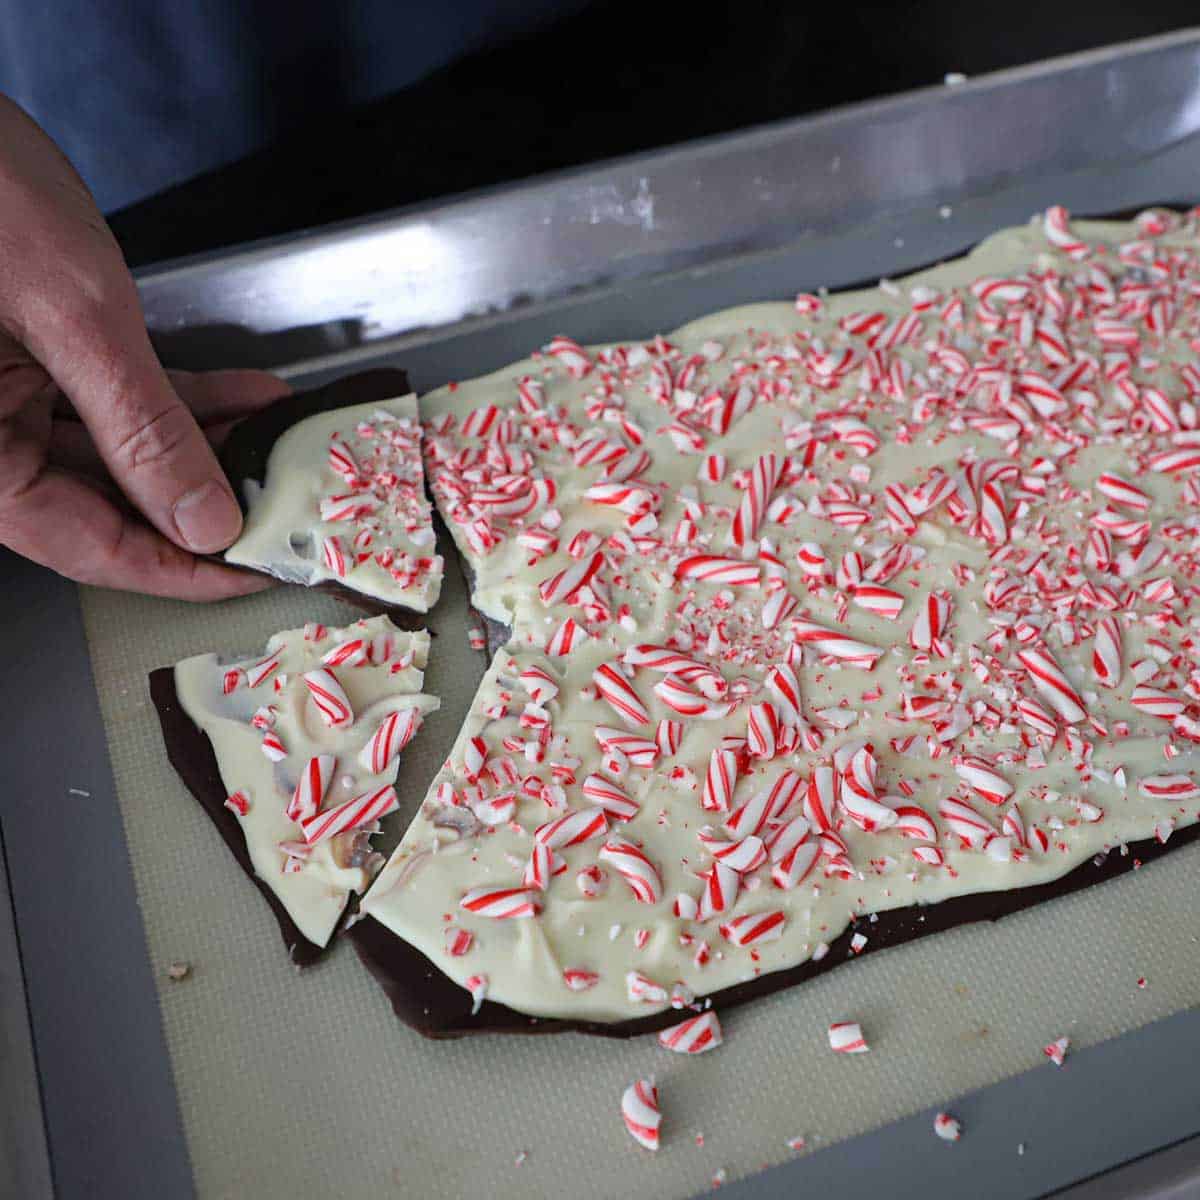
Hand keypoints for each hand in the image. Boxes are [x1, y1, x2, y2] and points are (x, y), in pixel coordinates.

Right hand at [0, 94, 289, 600]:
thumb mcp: (76, 320)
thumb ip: (144, 429)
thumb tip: (204, 518)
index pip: (92, 549)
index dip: (184, 571)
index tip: (255, 571)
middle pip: (111, 508)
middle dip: (207, 505)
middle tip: (285, 509)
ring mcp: (8, 400)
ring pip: (123, 455)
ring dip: (208, 450)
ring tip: (280, 451)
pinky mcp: (33, 360)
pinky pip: (116, 400)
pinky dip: (184, 401)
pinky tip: (248, 400)